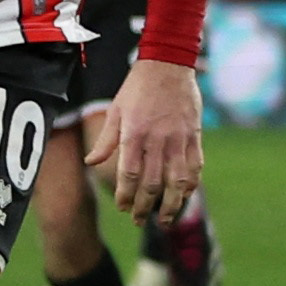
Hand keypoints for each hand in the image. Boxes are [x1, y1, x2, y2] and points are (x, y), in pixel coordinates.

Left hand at [104, 58, 206, 226]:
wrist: (167, 64)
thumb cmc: (136, 88)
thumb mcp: (115, 110)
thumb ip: (106, 141)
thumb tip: (91, 163)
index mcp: (134, 133)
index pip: (130, 174)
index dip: (126, 195)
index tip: (122, 208)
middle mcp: (157, 140)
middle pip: (152, 183)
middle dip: (145, 207)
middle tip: (139, 221)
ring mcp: (179, 139)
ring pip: (176, 181)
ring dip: (170, 204)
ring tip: (163, 220)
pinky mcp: (194, 136)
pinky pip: (195, 167)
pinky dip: (190, 185)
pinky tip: (183, 196)